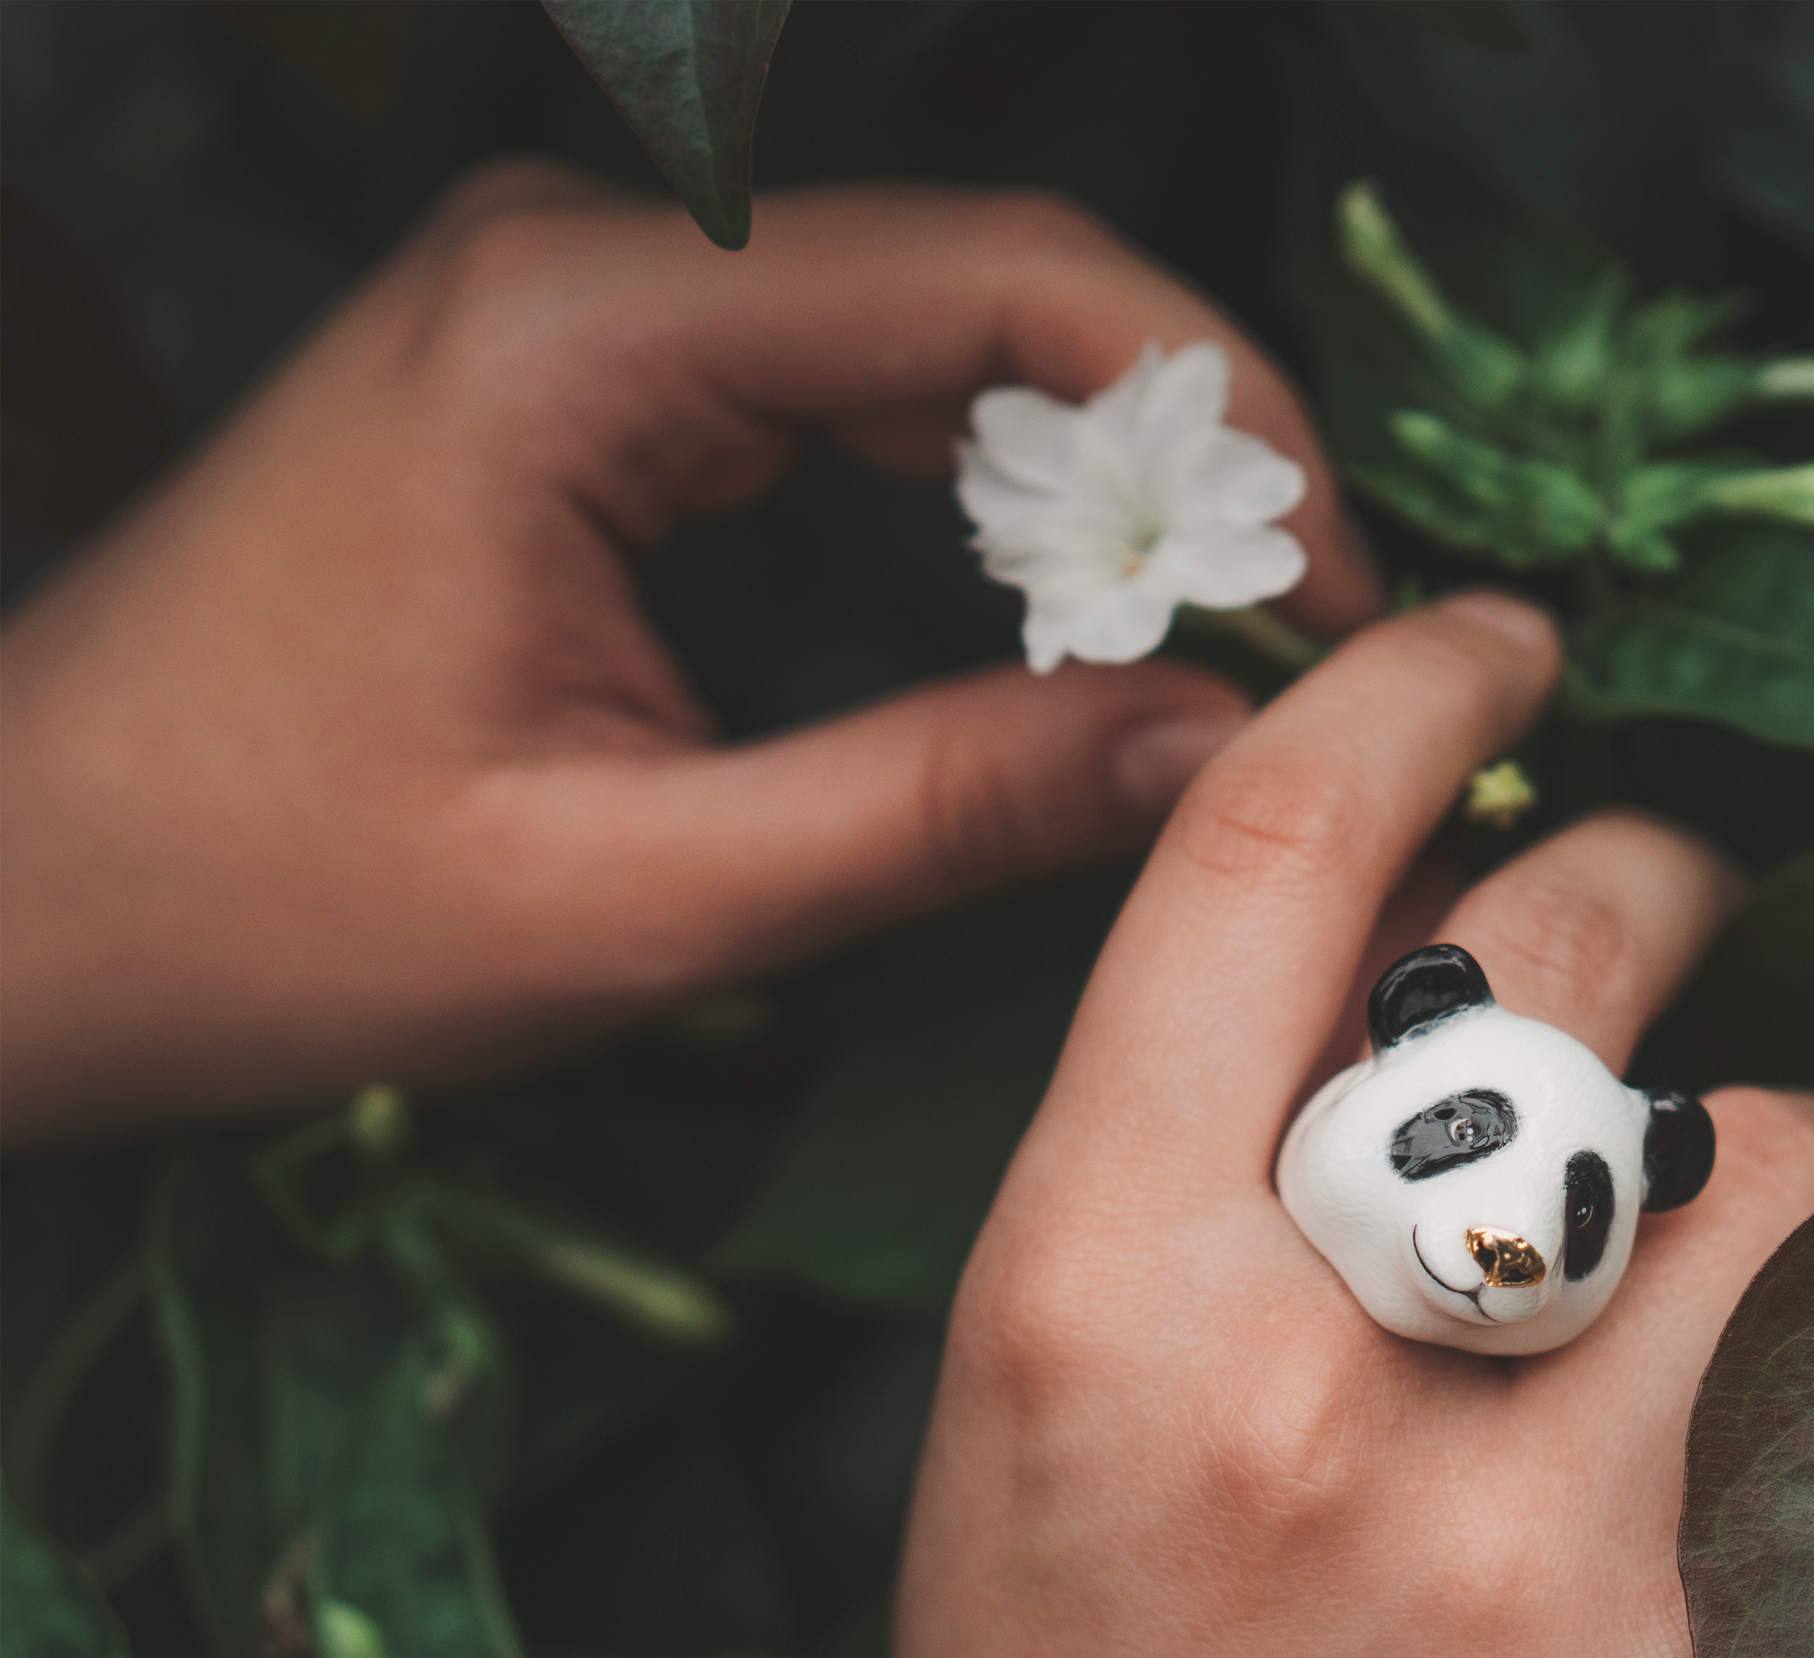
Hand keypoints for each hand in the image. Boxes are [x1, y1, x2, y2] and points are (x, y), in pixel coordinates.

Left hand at [0, 163, 1375, 1147]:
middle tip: (1315, 633)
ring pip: (938, 327)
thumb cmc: (261, 900)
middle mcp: (590, 259)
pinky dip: (985, 490)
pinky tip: (1069, 613)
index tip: (1341, 581)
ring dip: (1098, 477)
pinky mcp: (590, 368)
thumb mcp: (633, 896)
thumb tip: (1209, 753)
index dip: (1221, 417)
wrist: (18, 889)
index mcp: (581, 335)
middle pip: (989, 281)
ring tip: (1225, 640)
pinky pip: (854, 383)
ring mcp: (586, 299)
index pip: (999, 280)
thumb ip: (938, 809)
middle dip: (1184, 450)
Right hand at [896, 597, 1813, 1657]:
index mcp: (1079, 1306)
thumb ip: (1190, 1148)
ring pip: (1791, 1158)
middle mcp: (1300, 1406)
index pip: (1264, 868)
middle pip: (1559, 958)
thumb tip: (1416, 907)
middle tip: (1660, 895)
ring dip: (1773, 1151)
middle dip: (1640, 874)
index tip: (1495, 637)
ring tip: (1702, 1242)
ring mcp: (1536, 1561)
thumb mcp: (1047, 1408)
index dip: (1400, 687)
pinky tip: (1768, 1408)